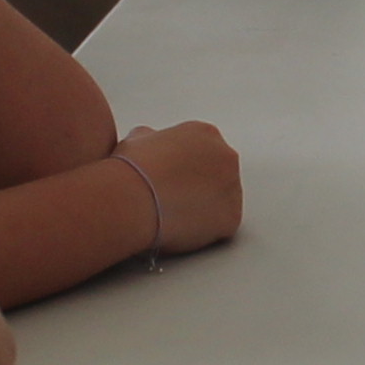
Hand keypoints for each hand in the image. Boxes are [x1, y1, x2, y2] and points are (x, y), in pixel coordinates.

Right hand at [115, 121, 243, 254]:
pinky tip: (181, 228)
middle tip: (173, 200)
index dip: (185, 169)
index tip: (171, 180)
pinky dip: (205, 231)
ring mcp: (233, 187)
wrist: (131, 198)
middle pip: (219, 175)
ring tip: (173, 215)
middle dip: (199, 188)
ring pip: (222, 202)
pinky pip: (222, 226)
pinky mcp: (231, 217)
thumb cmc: (131, 170)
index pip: (204, 152)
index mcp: (205, 133)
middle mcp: (226, 156)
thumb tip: (149, 143)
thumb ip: (153, 138)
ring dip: (203, 209)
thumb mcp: (138, 139)